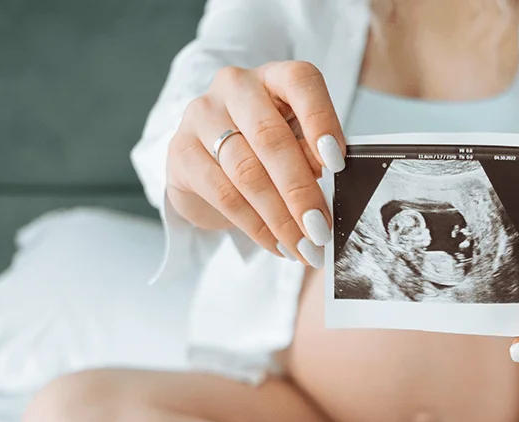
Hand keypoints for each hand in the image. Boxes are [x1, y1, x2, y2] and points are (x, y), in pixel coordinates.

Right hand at [165, 61, 345, 267]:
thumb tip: (329, 184)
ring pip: (247, 172)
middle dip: (301, 191)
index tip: (337, 164)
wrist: (207, 166)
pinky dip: (256, 227)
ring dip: (281, 218)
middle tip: (321, 229)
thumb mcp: (296, 142)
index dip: (321, 121)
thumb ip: (312, 153)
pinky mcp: (181, 151)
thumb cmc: (265, 150)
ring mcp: (202, 115)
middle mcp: (235, 86)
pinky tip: (277, 245)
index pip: (300, 82)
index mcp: (274, 77)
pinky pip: (223, 195)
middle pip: (270, 138)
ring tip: (304, 247)